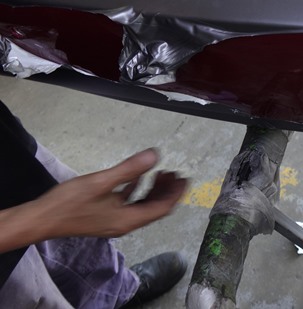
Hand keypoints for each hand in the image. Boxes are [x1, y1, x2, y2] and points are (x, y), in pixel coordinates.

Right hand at [35, 148, 188, 239]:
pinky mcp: (104, 217)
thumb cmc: (69, 203)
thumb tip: (156, 154)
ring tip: (161, 172)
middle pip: (155, 208)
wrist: (41, 220)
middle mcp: (125, 224)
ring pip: (142, 205)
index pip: (162, 208)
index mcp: (128, 220)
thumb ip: (130, 169)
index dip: (176, 193)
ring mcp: (114, 222)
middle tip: (175, 172)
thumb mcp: (102, 182)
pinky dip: (137, 191)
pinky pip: (128, 204)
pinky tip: (136, 177)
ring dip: (153, 190)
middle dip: (168, 190)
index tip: (185, 177)